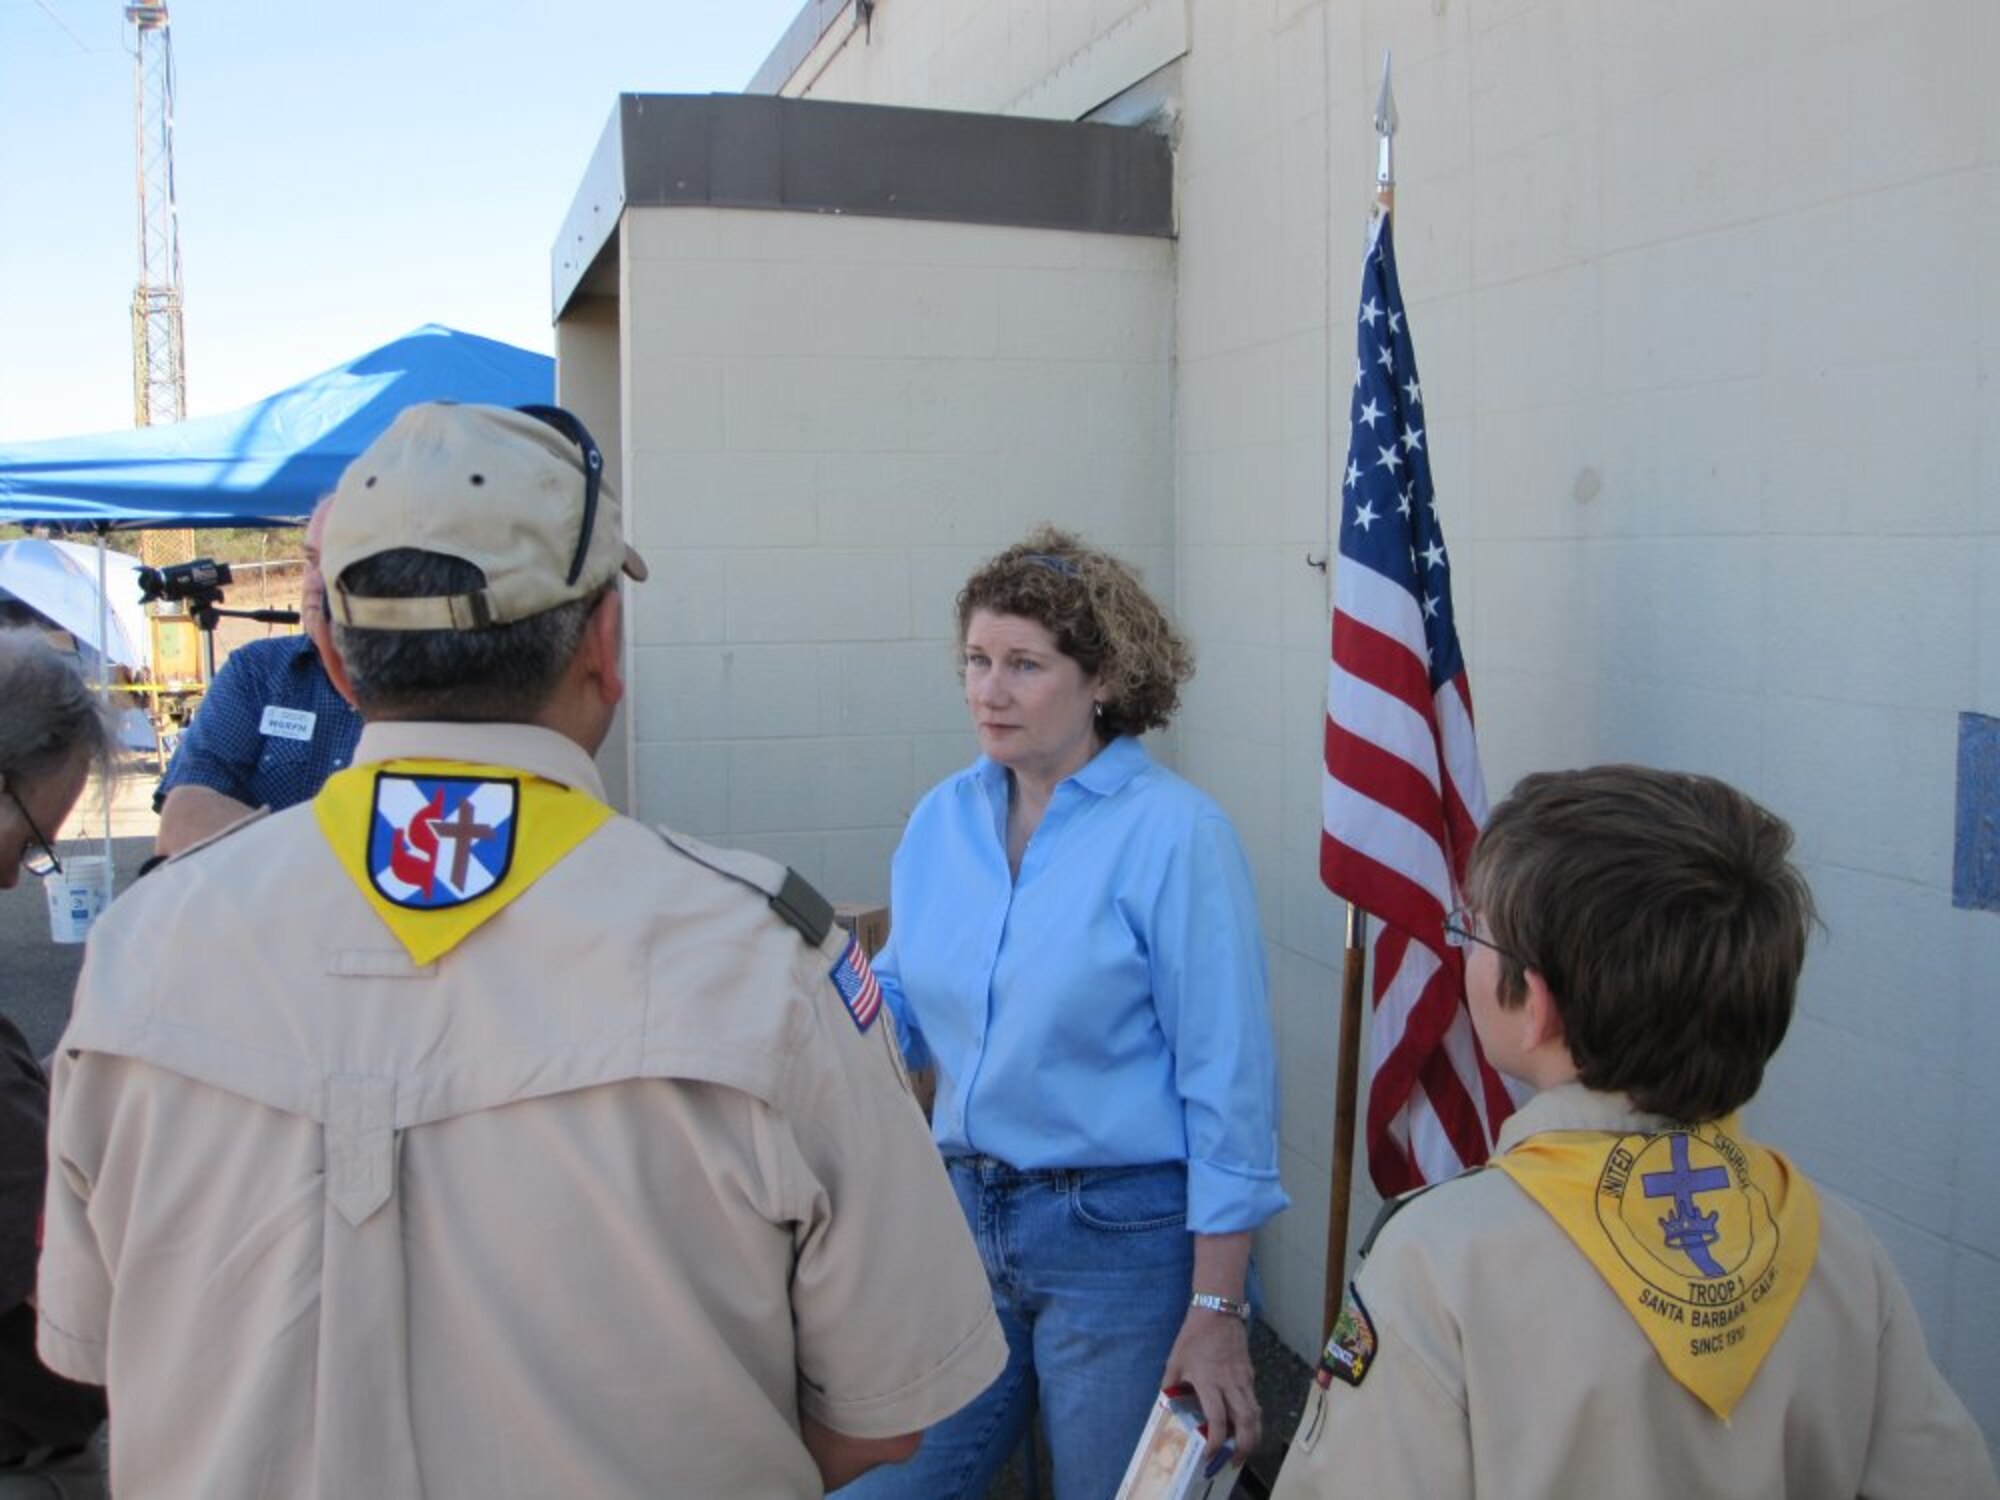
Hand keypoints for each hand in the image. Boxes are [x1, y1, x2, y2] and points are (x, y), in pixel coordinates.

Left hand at [1161, 1305, 1259, 1460]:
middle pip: (1246, 1422)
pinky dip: (1252, 1418)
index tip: (1211, 1455)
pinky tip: (1244, 1425)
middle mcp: (1231, 1384)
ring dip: (1253, 1436)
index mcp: (1209, 1382)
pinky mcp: (1251, 1374)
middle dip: (1244, 1446)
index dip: (1216, 1442)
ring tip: (1243, 1450)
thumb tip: (1166, 1406)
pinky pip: (1255, 1401)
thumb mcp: (1175, 1361)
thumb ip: (1171, 1386)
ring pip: (1256, 1414)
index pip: (1218, 1419)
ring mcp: (1244, 1379)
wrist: (1217, 1312)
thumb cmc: (1193, 1337)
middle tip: (1235, 1461)